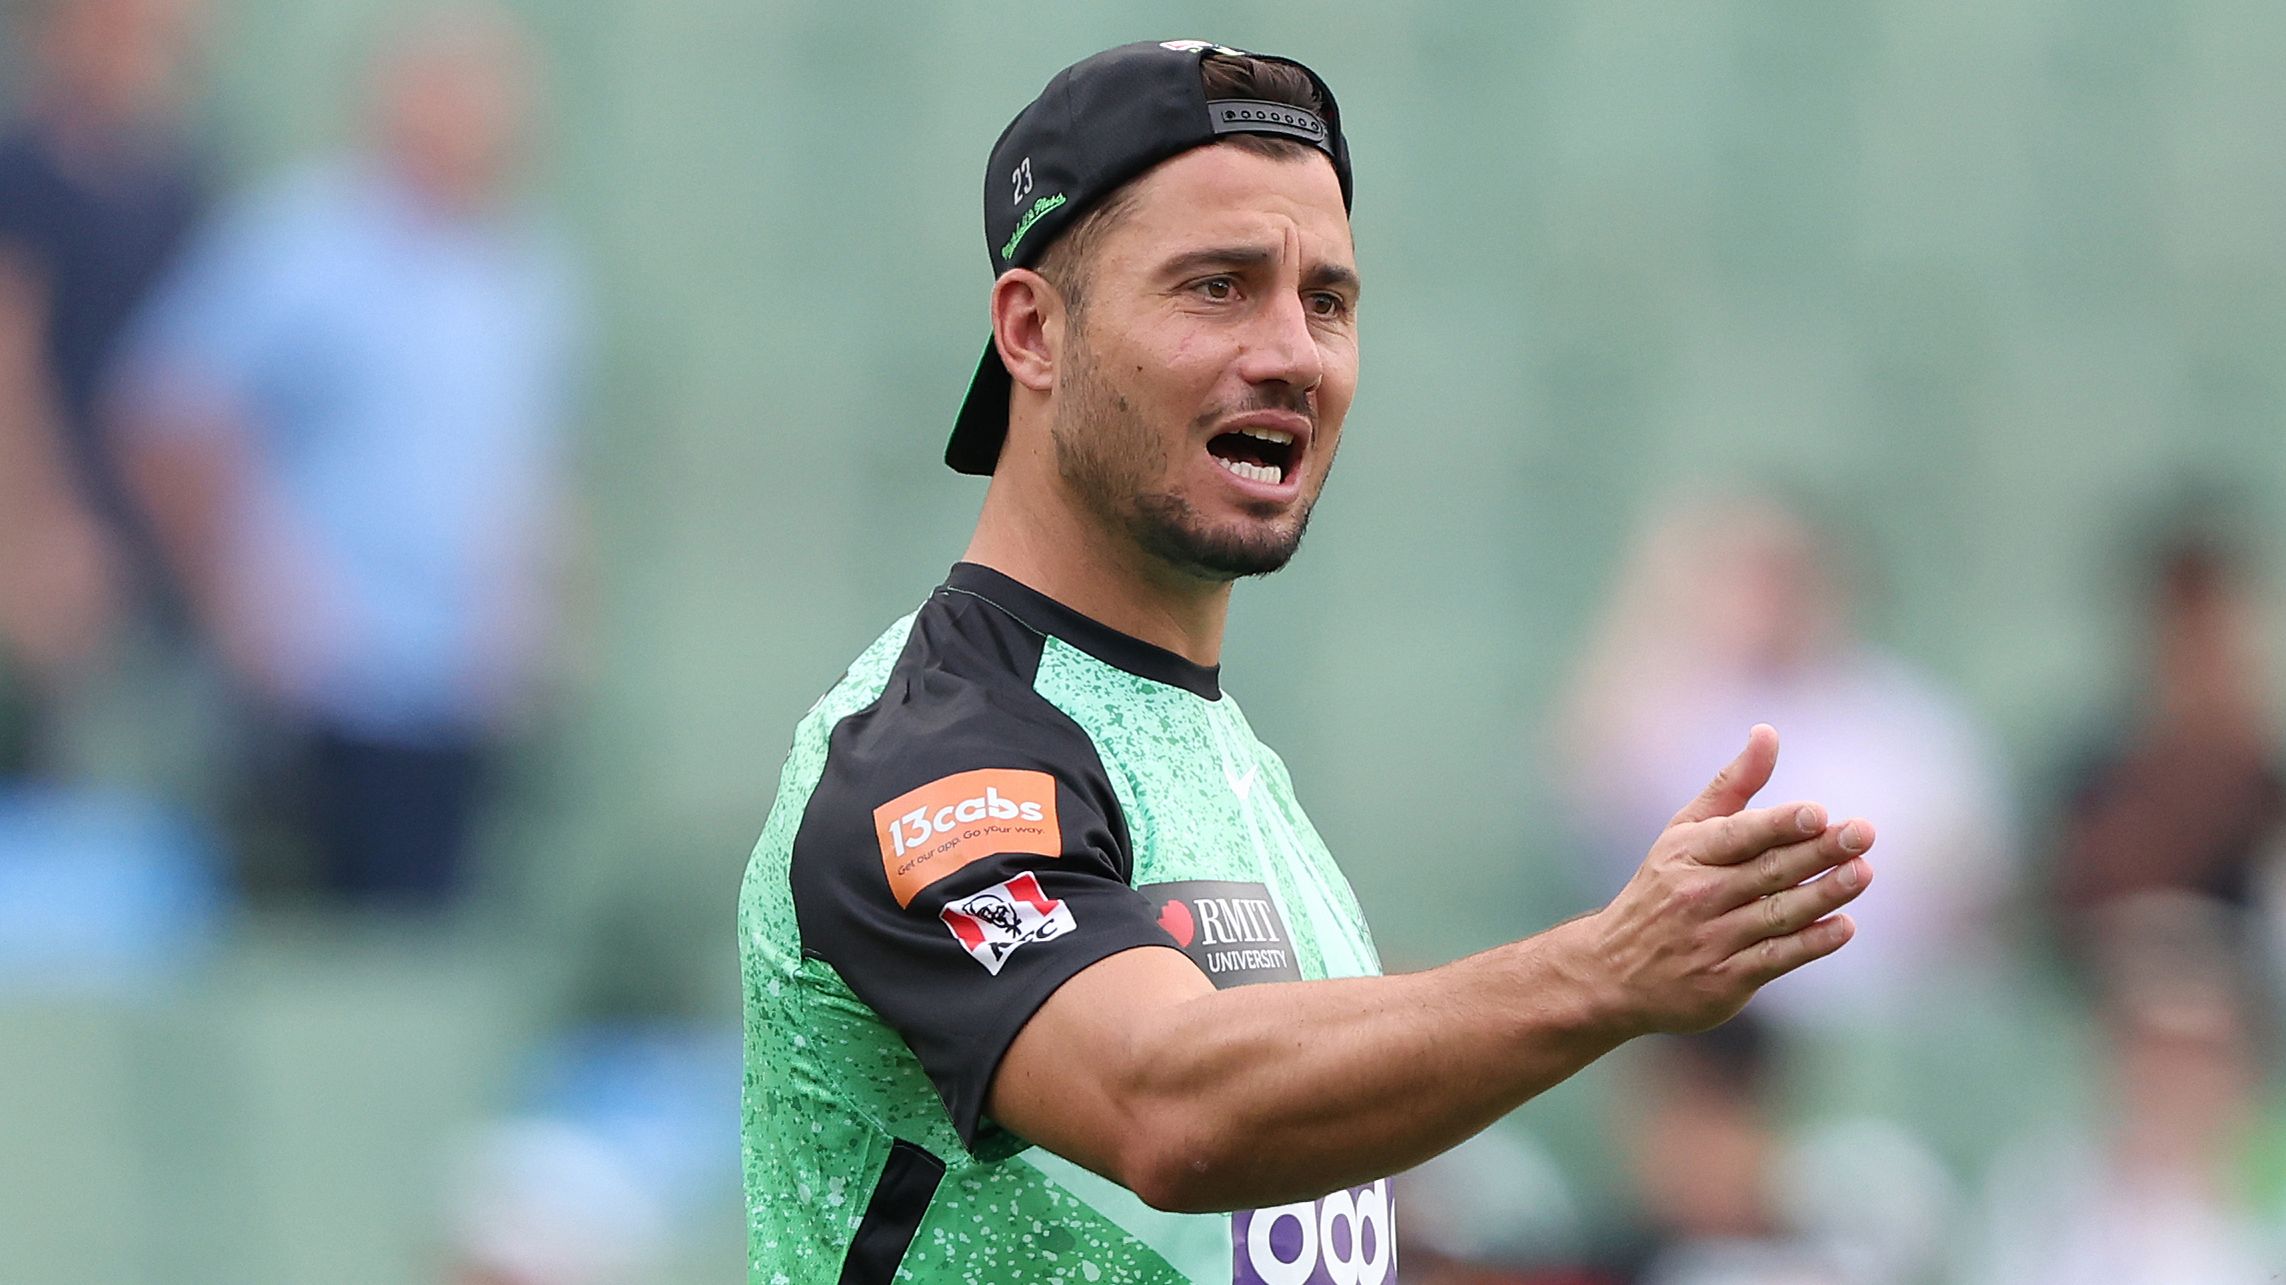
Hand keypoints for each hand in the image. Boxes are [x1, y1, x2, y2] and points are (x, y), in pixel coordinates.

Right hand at [1574, 724, 1872, 1034]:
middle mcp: (1698, 894)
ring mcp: (1711, 939)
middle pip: (1768, 871)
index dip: (1780, 824)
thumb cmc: (1661, 889)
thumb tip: (1768, 732)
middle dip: (1818, 851)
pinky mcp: (1725, 980)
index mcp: (1689, 852)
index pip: (1740, 835)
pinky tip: (1842, 928)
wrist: (1612, 972)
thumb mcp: (1683, 833)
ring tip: (1864, 873)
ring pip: (1777, 914)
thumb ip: (1732, 786)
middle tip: (1863, 833)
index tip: (1819, 812)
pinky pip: (1775, 959)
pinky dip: (1809, 944)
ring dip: (1823, 895)